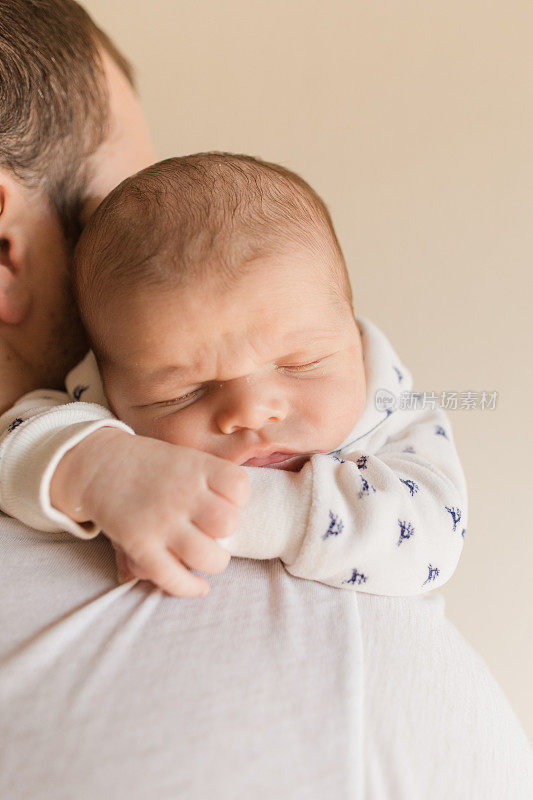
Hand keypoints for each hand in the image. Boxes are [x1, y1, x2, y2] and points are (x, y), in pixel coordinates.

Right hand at [50, 428, 249, 596]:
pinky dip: (191, 588)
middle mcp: (181, 494)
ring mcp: (161, 521)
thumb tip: (241, 502)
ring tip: (208, 556)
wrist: (100, 464)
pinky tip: (199, 586)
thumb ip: (212, 480)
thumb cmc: (151, 465)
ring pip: (208, 556)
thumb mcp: (185, 457)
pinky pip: (173, 577)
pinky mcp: (140, 545)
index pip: (240, 487)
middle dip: (227, 531)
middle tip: (214, 529)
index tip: (225, 501)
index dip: (238, 499)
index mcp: (196, 466)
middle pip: (228, 523)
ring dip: (215, 561)